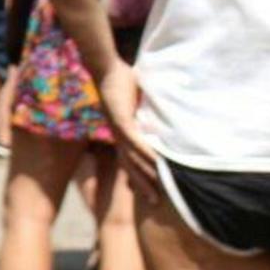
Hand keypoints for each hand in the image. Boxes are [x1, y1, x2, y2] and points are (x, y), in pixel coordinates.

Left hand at [95, 64, 158, 199]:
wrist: (105, 67)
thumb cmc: (121, 82)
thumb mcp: (138, 102)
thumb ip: (148, 111)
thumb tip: (164, 113)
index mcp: (121, 132)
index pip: (130, 160)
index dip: (138, 176)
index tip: (149, 191)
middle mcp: (118, 135)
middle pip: (130, 166)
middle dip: (142, 184)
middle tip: (155, 202)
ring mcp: (119, 129)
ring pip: (133, 158)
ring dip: (146, 174)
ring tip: (159, 190)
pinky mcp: (121, 120)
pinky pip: (135, 141)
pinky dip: (146, 153)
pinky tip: (158, 164)